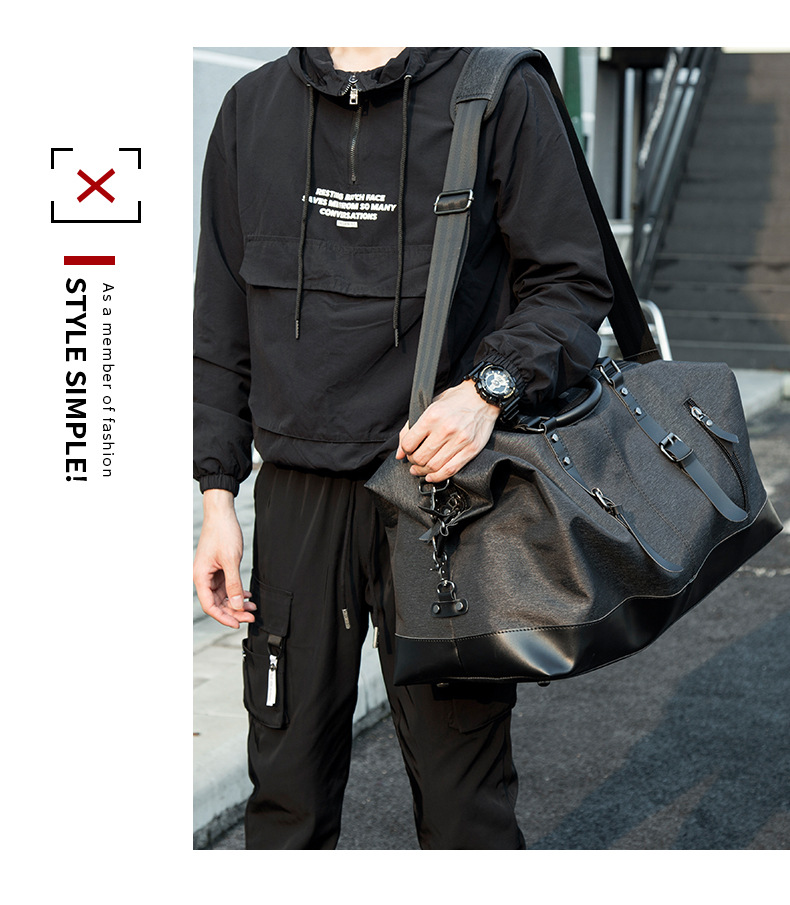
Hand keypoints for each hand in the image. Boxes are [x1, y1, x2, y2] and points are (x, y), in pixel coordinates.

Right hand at [193, 489, 255, 627]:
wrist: (222, 514)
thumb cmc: (223, 533)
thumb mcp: (231, 560)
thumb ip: (233, 584)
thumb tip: (236, 605)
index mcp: (200, 577)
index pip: (210, 606)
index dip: (224, 617)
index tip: (238, 624)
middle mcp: (203, 577)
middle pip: (217, 603)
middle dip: (234, 611)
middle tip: (251, 617)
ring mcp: (211, 573)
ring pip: (223, 596)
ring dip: (237, 603)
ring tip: (253, 608)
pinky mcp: (218, 568)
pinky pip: (227, 586)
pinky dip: (237, 592)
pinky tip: (248, 596)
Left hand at [396, 380, 499, 482]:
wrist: (482, 398)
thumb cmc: (455, 401)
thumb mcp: (430, 405)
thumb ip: (411, 427)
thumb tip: (399, 453)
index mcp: (432, 416)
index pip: (409, 443)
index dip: (404, 451)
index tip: (407, 451)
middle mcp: (445, 429)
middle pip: (420, 457)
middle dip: (413, 462)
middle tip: (413, 461)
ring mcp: (459, 440)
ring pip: (433, 466)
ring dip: (423, 471)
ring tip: (421, 469)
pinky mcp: (471, 449)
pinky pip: (450, 470)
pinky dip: (438, 477)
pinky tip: (431, 476)